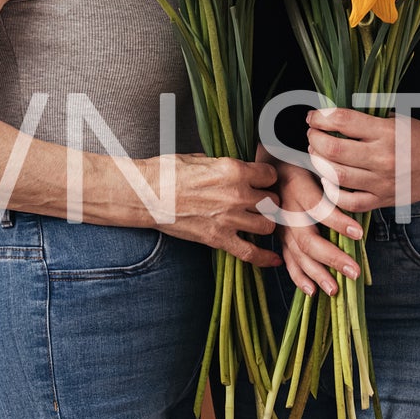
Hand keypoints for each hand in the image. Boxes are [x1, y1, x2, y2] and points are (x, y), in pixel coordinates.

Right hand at [143, 154, 282, 267]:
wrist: (147, 195)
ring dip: (265, 224)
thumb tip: (237, 170)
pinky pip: (250, 253)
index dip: (267, 178)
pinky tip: (272, 259)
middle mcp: (236, 194)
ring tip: (258, 221)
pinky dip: (264, 258)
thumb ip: (225, 166)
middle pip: (272, 201)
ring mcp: (229, 219)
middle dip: (268, 201)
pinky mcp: (218, 239)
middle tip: (260, 202)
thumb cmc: (167, 174)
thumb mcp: (201, 159)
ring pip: (268, 226)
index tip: (263, 181)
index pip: (270, 175)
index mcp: (233, 170)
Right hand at [277, 163, 363, 298]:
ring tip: (335, 290)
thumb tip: (363, 200)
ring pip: (298, 255)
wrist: (271, 170)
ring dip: (317, 274)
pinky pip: (288, 261)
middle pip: (308, 239)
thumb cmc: (303, 167)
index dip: (338, 222)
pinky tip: (312, 291)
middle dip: (331, 258)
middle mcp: (286, 211)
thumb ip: (334, 184)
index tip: (359, 233)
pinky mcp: (279, 239)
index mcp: (298, 188)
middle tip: (353, 272)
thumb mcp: (317, 166)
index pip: (319, 208)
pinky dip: (299, 277)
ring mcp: (280, 228)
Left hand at [305, 105, 419, 217]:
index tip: (313, 116)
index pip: (343, 121)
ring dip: (319, 163)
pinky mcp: (383, 199)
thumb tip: (331, 117)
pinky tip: (328, 181)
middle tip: (312, 135)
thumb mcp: (396, 118)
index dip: (321, 117)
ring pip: (337, 176)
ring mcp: (382, 182)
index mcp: (386, 132)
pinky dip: (333, 193)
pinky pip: (349, 202)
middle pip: (333, 150)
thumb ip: (366, 120)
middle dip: (314, 139)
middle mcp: (383, 157)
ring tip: (316, 154)